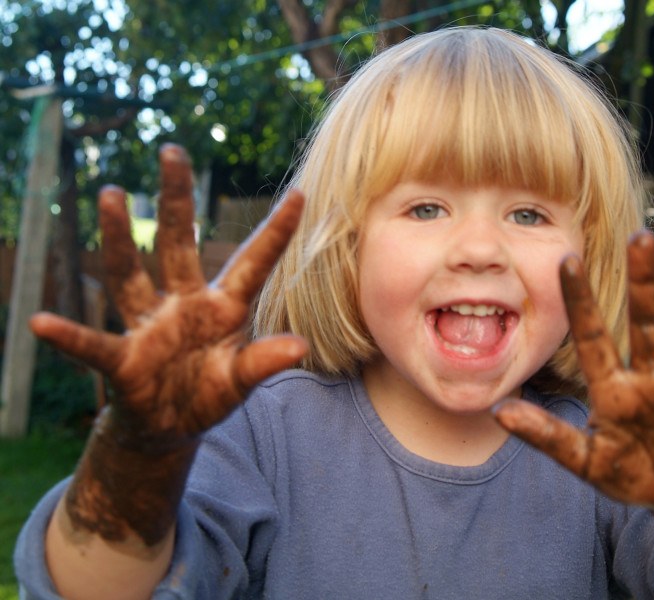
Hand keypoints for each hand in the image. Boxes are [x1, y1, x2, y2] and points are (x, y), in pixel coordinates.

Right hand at [31, 144, 306, 444]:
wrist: (169, 426)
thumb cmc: (209, 393)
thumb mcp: (240, 380)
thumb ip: (263, 361)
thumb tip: (300, 346)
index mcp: (224, 308)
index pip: (253, 263)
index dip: (275, 232)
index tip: (300, 194)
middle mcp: (184, 304)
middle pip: (178, 244)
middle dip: (176, 200)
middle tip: (173, 151)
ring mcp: (150, 326)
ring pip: (131, 274)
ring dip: (120, 237)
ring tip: (113, 194)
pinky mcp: (122, 358)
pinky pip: (92, 345)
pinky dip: (69, 337)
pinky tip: (41, 323)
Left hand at [496, 231, 653, 518]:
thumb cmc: (631, 472)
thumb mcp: (587, 461)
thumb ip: (549, 438)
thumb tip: (500, 412)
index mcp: (615, 389)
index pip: (594, 338)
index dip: (581, 303)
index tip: (566, 260)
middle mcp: (653, 376)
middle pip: (646, 322)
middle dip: (642, 283)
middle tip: (641, 237)